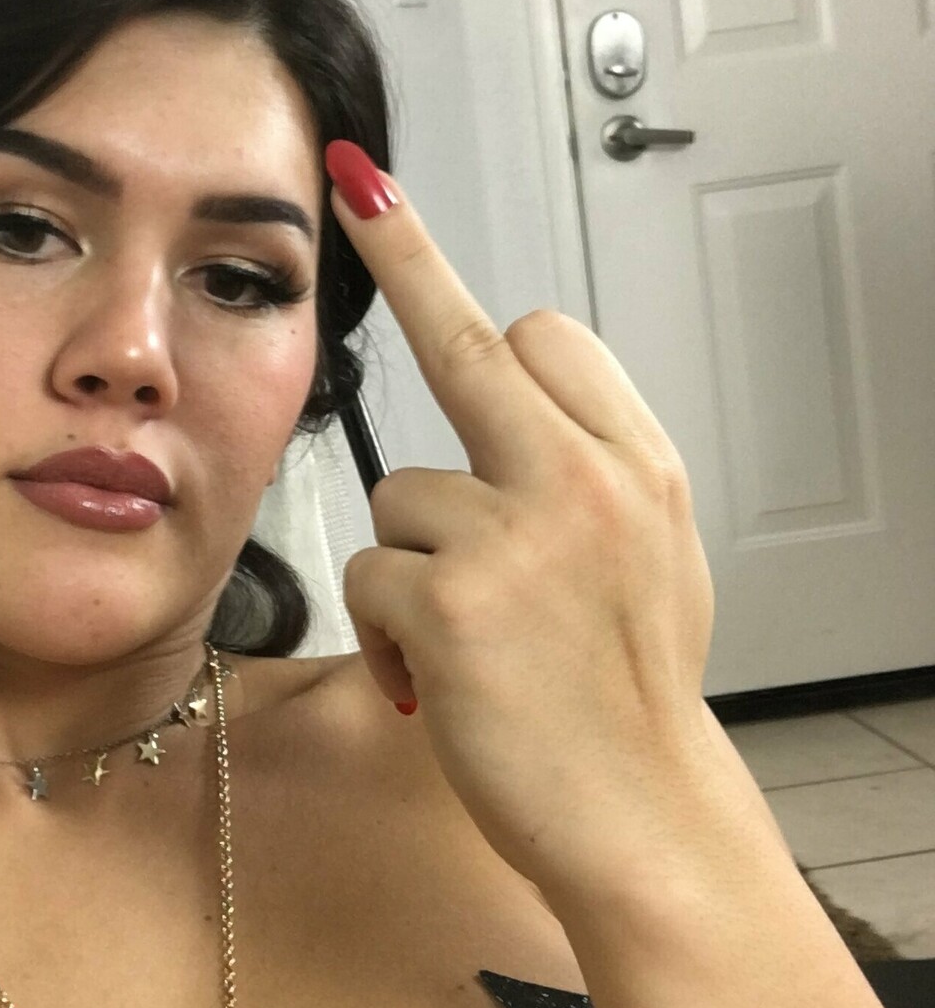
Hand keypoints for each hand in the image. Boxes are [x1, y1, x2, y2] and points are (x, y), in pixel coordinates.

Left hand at [326, 139, 721, 904]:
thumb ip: (587, 472)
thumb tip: (515, 404)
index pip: (546, 338)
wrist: (644, 820)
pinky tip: (437, 678)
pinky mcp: (453, 603)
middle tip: (355, 187)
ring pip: (397, 494)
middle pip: (470, 347)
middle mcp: (585, 482)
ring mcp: (518, 537)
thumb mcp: (653, 558)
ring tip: (469, 639)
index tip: (408, 215)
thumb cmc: (629, 696)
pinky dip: (386, 629)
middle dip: (405, 262)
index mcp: (638, 466)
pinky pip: (370, 575)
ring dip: (410, 560)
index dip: (472, 298)